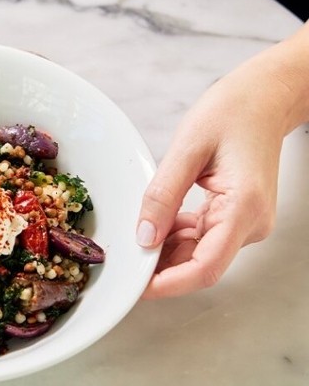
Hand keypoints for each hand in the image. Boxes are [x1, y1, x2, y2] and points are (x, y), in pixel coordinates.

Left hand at [137, 24, 308, 297]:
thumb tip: (143, 238)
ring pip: (198, 255)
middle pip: (199, 266)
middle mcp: (250, 224)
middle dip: (159, 270)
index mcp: (243, 209)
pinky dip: (174, 238)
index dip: (167, 284)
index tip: (134, 287)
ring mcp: (245, 223)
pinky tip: (153, 225)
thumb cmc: (232, 112)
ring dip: (164, 253)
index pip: (205, 268)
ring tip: (131, 239)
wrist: (264, 97)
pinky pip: (201, 239)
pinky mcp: (235, 217)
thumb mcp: (187, 149)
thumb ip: (163, 196)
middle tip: (120, 263)